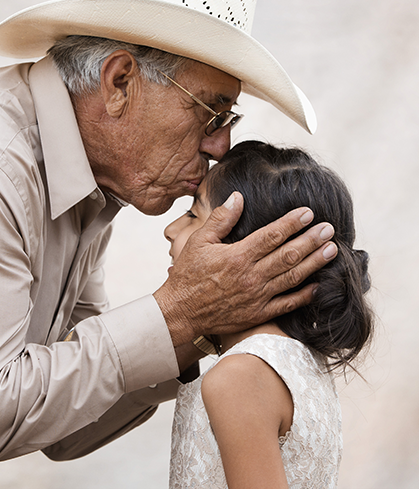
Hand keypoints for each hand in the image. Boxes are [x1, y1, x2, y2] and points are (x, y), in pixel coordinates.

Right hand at [153, 192, 337, 345]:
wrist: (180, 312)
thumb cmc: (187, 275)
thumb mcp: (198, 241)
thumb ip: (221, 219)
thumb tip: (238, 197)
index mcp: (237, 256)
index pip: (272, 235)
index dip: (292, 223)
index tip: (308, 213)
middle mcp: (251, 276)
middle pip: (288, 255)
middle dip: (311, 240)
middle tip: (329, 229)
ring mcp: (257, 296)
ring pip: (292, 277)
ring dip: (314, 263)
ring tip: (332, 250)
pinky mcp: (258, 314)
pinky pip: (287, 304)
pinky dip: (305, 295)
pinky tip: (318, 285)